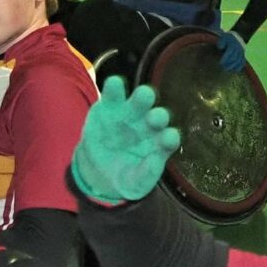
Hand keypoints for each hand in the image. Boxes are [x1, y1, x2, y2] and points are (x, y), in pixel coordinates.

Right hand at [69, 77, 181, 205]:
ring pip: (140, 101)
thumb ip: (145, 174)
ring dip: (143, 97)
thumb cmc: (123, 176)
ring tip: (144, 95)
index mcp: (159, 144)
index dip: (170, 138)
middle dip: (158, 116)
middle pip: (158, 117)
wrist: (96, 170)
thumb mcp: (134, 183)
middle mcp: (149, 125)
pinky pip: (113, 94)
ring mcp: (130, 113)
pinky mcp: (109, 106)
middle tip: (156, 117)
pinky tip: (115, 83)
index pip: (168, 139)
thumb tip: (155, 160)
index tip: (169, 138)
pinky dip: (114, 88)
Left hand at [217, 28, 247, 72]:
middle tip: (222, 66)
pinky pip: (243, 63)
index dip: (224, 59)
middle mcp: (239, 48)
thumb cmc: (227, 38)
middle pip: (234, 58)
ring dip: (232, 67)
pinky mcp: (244, 56)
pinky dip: (238, 68)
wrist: (237, 36)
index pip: (229, 52)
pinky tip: (233, 71)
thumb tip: (221, 47)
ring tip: (226, 69)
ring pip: (238, 61)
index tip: (220, 63)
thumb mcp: (223, 37)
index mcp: (233, 44)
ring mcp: (242, 52)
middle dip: (227, 64)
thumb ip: (221, 42)